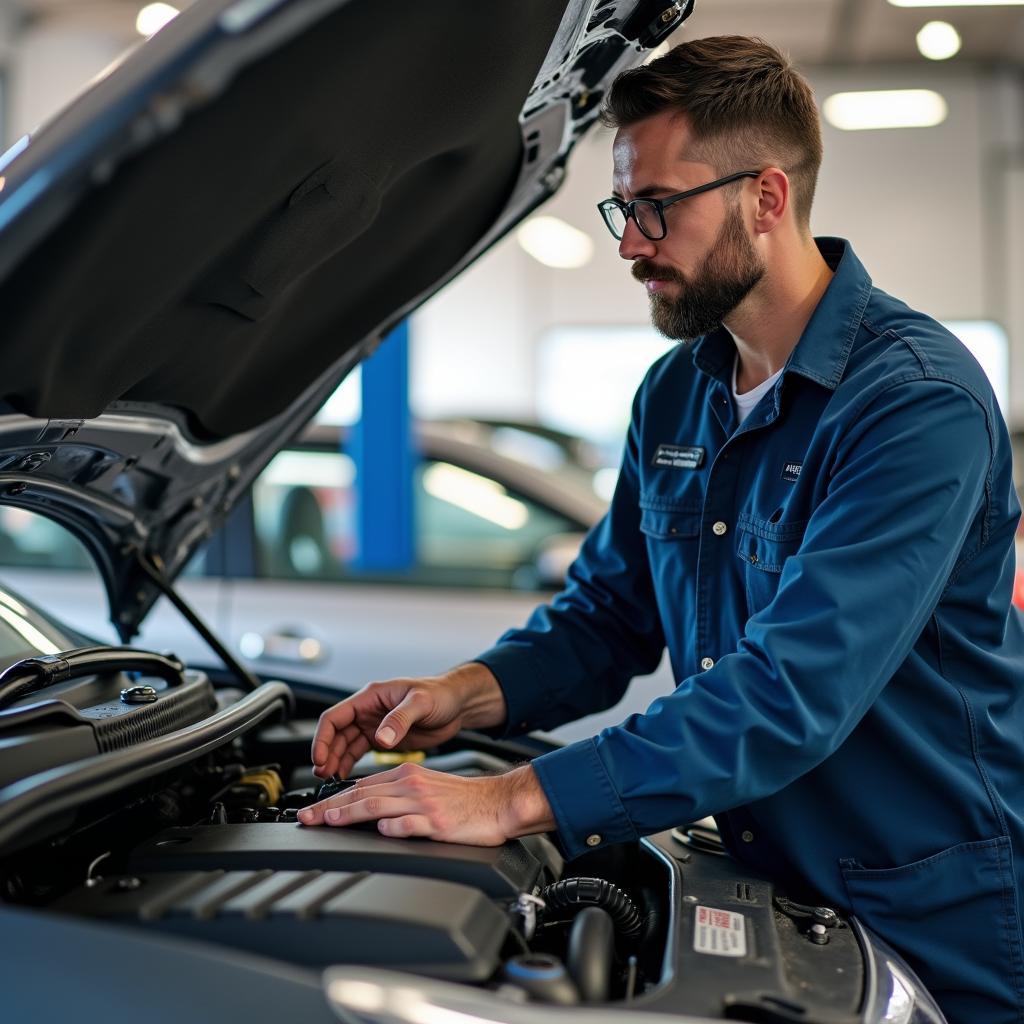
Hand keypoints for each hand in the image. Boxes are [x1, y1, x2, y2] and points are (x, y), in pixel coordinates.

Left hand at [296, 761, 555, 844]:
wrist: (498, 803)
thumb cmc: (463, 800)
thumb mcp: (425, 788)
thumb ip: (396, 795)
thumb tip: (366, 808)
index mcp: (406, 776)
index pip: (361, 786)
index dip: (333, 799)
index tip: (312, 811)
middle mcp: (411, 786)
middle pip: (363, 795)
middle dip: (331, 807)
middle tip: (307, 818)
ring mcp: (424, 804)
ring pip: (381, 806)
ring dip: (353, 813)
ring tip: (330, 821)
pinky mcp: (439, 822)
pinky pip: (413, 823)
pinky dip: (396, 827)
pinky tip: (382, 831)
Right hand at [311, 663, 506, 779]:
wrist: (458, 704)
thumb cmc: (441, 694)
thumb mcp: (421, 703)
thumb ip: (399, 719)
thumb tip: (381, 738)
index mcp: (371, 697)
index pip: (335, 717)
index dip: (323, 738)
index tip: (320, 758)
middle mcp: (369, 711)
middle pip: (336, 734)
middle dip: (326, 754)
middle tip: (323, 775)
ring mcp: (375, 725)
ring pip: (345, 745)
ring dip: (336, 761)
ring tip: (330, 780)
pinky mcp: (385, 738)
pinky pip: (359, 752)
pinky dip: (350, 764)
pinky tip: (347, 777)